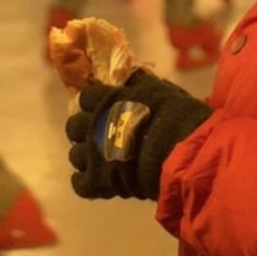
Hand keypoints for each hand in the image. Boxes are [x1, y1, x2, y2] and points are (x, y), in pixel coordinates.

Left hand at [64, 70, 213, 200]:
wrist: (183, 155)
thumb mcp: (160, 90)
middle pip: (73, 126)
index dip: (92, 104)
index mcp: (106, 101)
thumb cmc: (177, 119)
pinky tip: (99, 182)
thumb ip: (140, 82)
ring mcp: (92, 155)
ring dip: (87, 157)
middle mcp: (93, 126)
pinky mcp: (97, 182)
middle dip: (84, 130)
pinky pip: (79, 183)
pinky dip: (86, 182)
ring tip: (104, 161)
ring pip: (75, 155)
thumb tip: (130, 72)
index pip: (85, 98)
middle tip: (100, 136)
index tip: (101, 109)